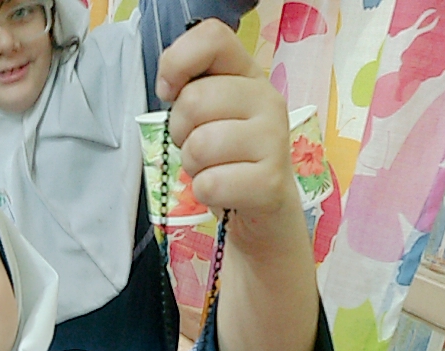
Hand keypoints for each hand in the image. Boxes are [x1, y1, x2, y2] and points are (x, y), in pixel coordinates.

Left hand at [156, 20, 319, 350]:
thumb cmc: (230, 166)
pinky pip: (211, 183)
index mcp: (249, 76)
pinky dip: (206, 194)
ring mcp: (274, 141)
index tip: (169, 91)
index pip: (213, 37)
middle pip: (194, 102)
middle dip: (181, 134)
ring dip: (194, 168)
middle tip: (198, 151)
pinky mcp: (271, 182)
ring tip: (214, 173)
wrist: (263, 220)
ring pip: (200, 145)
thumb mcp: (210, 121)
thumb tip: (170, 84)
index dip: (179, 61)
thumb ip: (193, 93)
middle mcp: (268, 101)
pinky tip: (224, 194)